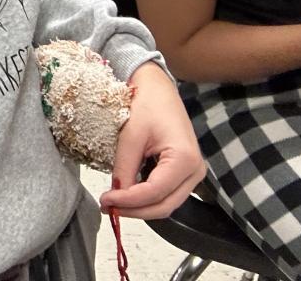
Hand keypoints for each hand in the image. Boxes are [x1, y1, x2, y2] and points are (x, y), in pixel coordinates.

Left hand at [100, 61, 206, 218]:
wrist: (158, 89)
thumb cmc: (147, 105)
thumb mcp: (131, 136)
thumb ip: (124, 168)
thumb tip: (116, 197)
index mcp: (185, 160)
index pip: (155, 192)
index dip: (128, 201)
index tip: (105, 200)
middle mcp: (195, 172)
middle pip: (164, 205)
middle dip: (135, 210)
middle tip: (107, 208)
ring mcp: (193, 174)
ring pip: (166, 203)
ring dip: (140, 207)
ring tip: (114, 202)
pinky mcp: (184, 173)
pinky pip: (166, 194)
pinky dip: (146, 198)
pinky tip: (127, 194)